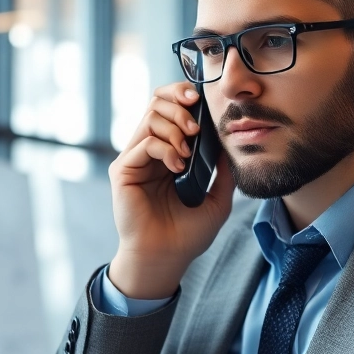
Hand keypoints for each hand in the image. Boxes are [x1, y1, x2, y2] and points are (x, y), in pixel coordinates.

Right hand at [107, 82, 234, 298]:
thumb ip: (223, 170)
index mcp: (169, 152)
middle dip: (179, 106)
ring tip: (187, 153)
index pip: (169, 108)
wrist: (166, 258)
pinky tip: (177, 166)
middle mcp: (149, 151)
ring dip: (175, 127)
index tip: (199, 100)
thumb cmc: (188, 233)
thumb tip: (231, 140)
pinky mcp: (123, 170)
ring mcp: (134, 159)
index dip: (181, 95)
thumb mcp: (218, 198)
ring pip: (150, 117)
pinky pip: (144, 143)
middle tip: (195, 128)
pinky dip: (165, 148)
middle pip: (156, 103)